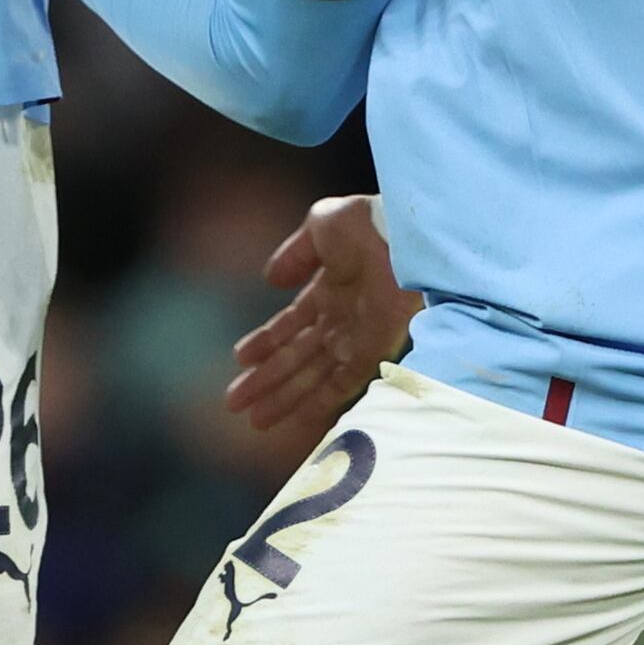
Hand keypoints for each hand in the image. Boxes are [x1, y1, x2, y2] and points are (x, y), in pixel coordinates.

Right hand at [227, 194, 418, 442]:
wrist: (409, 235)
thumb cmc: (369, 223)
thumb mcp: (323, 226)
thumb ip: (296, 254)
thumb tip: (270, 281)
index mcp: (331, 288)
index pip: (293, 324)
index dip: (266, 342)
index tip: (240, 360)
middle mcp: (343, 318)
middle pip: (298, 357)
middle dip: (266, 381)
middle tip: (234, 403)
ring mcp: (360, 338)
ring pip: (315, 377)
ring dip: (285, 398)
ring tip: (255, 421)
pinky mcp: (377, 352)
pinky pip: (345, 384)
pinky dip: (321, 402)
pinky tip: (296, 419)